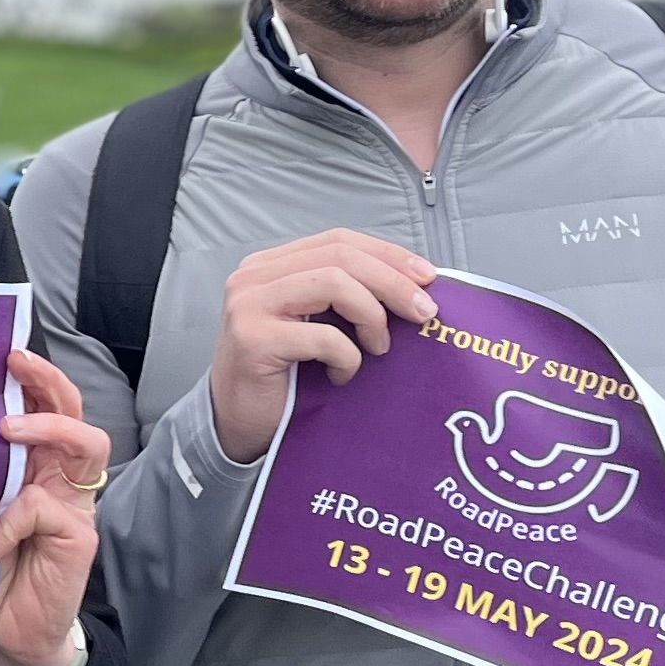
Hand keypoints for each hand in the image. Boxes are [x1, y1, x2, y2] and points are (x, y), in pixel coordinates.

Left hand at [0, 349, 105, 665]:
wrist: (7, 637)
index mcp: (34, 466)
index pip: (45, 407)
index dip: (33, 377)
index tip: (3, 353)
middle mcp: (59, 478)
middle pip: (73, 411)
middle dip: (47, 380)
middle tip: (14, 364)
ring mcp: (73, 506)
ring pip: (85, 445)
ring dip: (46, 429)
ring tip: (6, 432)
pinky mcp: (77, 539)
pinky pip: (45, 510)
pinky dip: (8, 522)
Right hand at [208, 229, 440, 464]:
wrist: (236, 425)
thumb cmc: (283, 377)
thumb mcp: (312, 323)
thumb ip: (343, 296)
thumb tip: (413, 287)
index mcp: (270, 266)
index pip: (338, 240)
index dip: (388, 254)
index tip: (428, 278)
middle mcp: (254, 276)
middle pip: (341, 256)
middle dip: (393, 282)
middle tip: (424, 313)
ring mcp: (249, 305)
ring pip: (335, 284)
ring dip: (372, 317)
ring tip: (379, 348)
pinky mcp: (254, 339)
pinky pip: (325, 336)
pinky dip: (348, 358)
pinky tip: (342, 376)